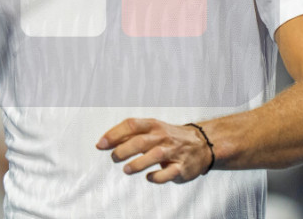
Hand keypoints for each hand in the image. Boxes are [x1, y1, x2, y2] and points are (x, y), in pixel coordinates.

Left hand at [96, 118, 213, 183]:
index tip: (101, 144)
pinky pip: (168, 173)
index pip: (131, 125)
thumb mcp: (152, 129)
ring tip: (126, 169)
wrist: (201, 144)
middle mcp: (162, 136)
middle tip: (113, 158)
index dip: (114, 134)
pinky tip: (148, 177)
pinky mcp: (181, 167)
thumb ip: (130, 135)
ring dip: (138, 163)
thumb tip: (104, 142)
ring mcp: (173, 152)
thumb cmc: (168, 137)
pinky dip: (156, 177)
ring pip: (154, 155)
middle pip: (141, 140)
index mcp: (153, 125)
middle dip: (123, 150)